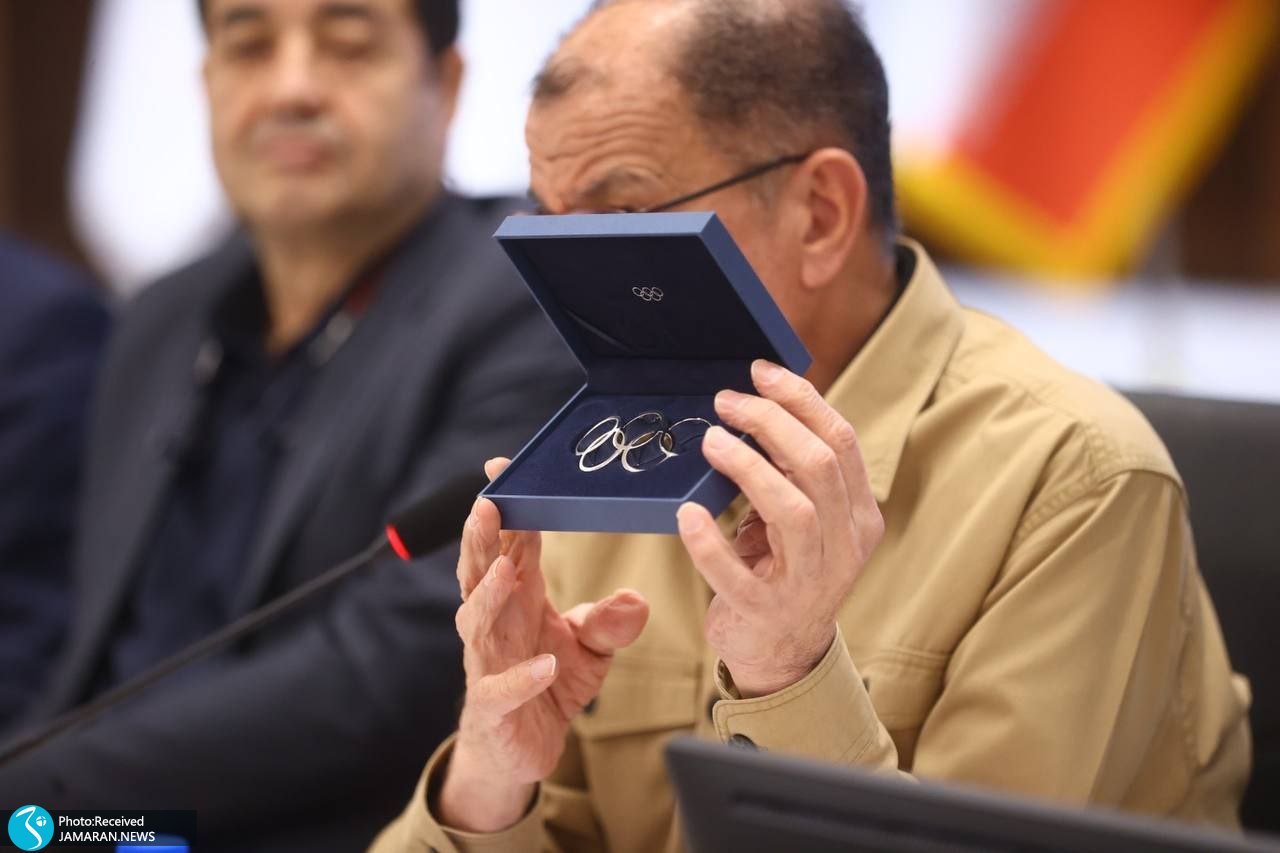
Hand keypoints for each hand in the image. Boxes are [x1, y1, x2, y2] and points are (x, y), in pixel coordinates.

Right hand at [439, 458, 649, 832]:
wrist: (523, 748)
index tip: (501, 469)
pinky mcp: (493, 707)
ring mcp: (488, 663)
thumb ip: (610, 622)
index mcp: (518, 597)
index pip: (508, 543)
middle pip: (479, 572)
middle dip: (481, 538)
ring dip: (489, 593)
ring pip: (476, 621)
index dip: (504, 508)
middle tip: (487, 504)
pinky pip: (500, 690)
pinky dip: (522, 678)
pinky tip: (543, 665)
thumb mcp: (592, 648)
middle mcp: (496, 622)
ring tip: (506, 568)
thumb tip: (636, 600)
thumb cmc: (550, 683)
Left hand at [676, 360, 883, 697]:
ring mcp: (810, 583)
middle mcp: (846, 547)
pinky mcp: (766, 612)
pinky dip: (710, 541)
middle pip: (819, 466)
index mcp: (860, 515)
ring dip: (749, 467)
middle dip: (771, 422)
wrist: (783, 652)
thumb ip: (792, 470)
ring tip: (711, 440)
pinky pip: (737, 574)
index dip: (801, 399)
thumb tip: (757, 404)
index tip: (760, 372)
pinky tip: (687, 514)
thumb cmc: (784, 567)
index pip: (842, 442)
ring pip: (794, 511)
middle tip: (725, 401)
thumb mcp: (801, 516)